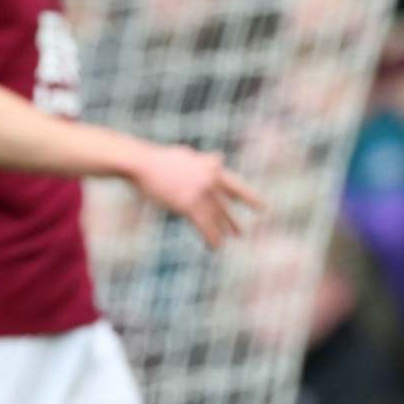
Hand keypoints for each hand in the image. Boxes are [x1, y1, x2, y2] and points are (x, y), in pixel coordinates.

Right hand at [129, 144, 264, 248]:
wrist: (142, 163)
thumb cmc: (161, 159)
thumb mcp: (188, 156)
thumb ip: (205, 160)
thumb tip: (220, 157)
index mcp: (211, 168)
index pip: (234, 186)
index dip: (248, 198)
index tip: (261, 207)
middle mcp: (209, 180)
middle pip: (226, 205)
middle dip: (233, 220)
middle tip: (243, 233)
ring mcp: (200, 192)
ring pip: (216, 217)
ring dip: (224, 230)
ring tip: (231, 240)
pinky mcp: (188, 204)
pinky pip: (203, 225)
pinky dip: (210, 237)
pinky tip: (216, 247)